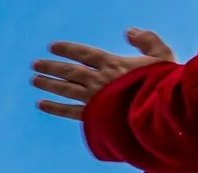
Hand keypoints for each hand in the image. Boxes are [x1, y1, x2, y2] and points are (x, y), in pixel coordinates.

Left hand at [33, 29, 176, 119]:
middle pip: (70, 71)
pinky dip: (54, 107)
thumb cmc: (163, 84)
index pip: (85, 54)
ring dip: (48, 83)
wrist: (160, 113)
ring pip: (66, 89)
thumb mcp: (161, 55)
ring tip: (34, 80)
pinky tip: (41, 104)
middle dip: (52, 66)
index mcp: (114, 64)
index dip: (67, 49)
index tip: (52, 46)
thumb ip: (146, 40)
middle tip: (35, 64)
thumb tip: (129, 31)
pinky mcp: (93, 116)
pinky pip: (69, 111)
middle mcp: (99, 80)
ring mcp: (94, 98)